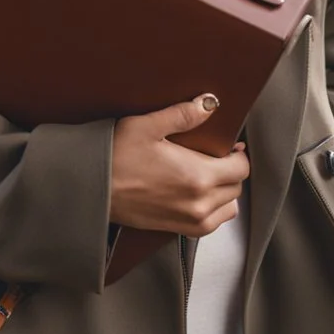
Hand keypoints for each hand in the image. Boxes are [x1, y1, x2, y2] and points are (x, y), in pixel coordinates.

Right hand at [109, 93, 249, 235]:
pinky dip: (214, 210)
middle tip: (217, 156)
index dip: (238, 154)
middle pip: (236, 188)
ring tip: (208, 175)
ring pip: (227, 208)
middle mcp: (199, 204)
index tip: (230, 145)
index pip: (241, 168)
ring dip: (225, 192)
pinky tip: (198, 195)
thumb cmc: (116, 157)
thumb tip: (209, 103)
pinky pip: (212, 224)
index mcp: (197, 176)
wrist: (92, 191)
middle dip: (232, 170)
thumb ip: (183, 115)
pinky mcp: (177, 230)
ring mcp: (189, 221)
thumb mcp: (147, 126)